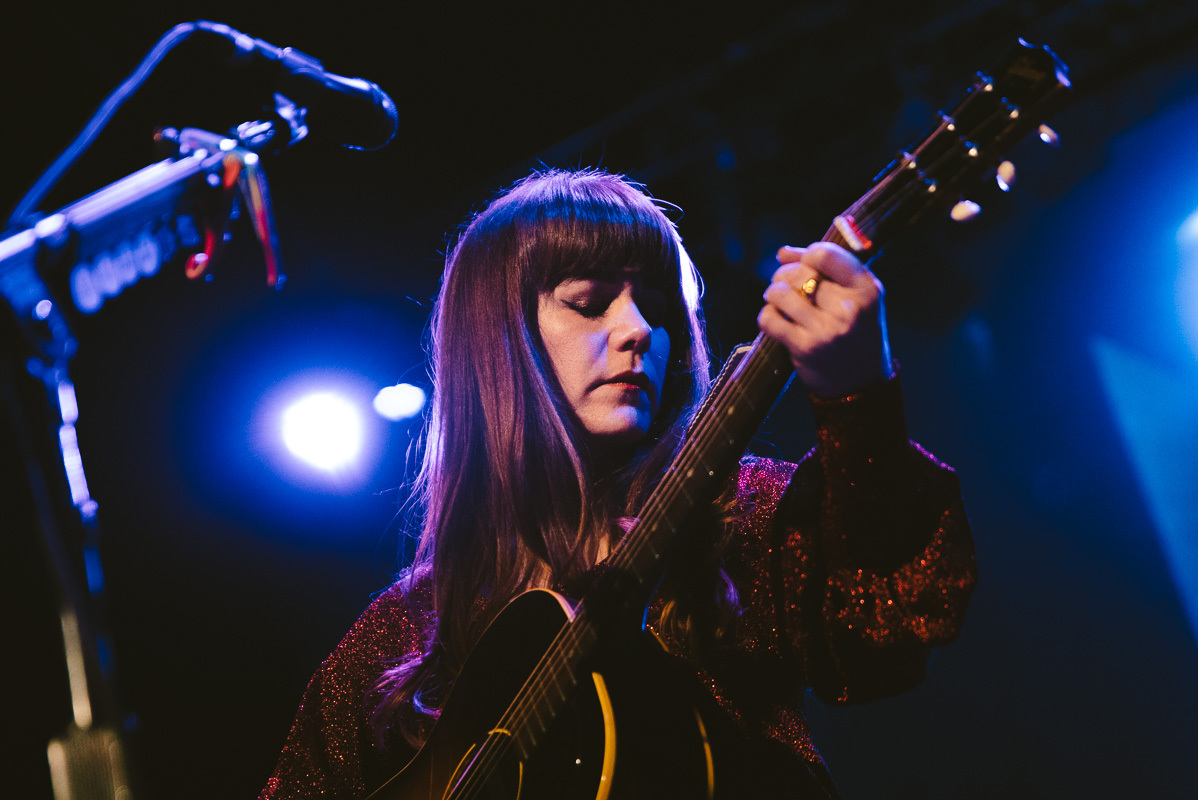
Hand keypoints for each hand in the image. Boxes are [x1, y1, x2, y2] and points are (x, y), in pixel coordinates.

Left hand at [757, 242, 894, 396]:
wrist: (861, 383)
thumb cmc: (856, 332)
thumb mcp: (856, 298)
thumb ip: (826, 270)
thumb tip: (783, 252)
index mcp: (866, 289)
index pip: (825, 255)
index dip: (807, 255)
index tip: (805, 263)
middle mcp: (848, 308)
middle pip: (800, 273)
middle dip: (784, 274)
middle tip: (784, 283)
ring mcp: (826, 330)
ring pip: (781, 293)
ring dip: (773, 293)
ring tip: (778, 299)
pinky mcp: (804, 348)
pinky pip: (769, 319)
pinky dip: (767, 316)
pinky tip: (776, 319)